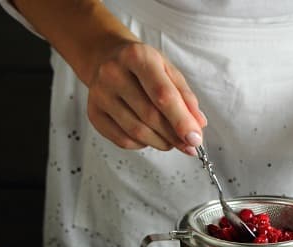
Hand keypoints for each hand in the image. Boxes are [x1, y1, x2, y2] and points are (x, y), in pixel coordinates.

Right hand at [86, 41, 206, 153]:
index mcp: (137, 57)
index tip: (195, 138)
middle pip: (150, 117)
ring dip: (161, 142)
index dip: (181, 121)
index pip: (163, 95)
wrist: (107, 58)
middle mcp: (113, 73)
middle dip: (174, 136)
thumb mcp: (168, 71)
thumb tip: (198, 125)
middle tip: (188, 144)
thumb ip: (186, 97)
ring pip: (136, 132)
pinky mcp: (94, 114)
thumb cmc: (142, 66)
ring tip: (171, 140)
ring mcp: (100, 95)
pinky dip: (142, 144)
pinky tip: (150, 136)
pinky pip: (123, 140)